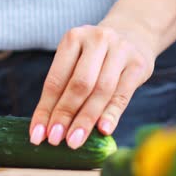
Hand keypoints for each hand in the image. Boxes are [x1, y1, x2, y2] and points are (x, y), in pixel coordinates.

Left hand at [30, 23, 156, 148]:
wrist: (134, 34)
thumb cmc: (95, 56)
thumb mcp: (76, 62)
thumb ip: (64, 89)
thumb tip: (48, 128)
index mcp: (73, 38)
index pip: (55, 80)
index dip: (45, 109)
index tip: (36, 134)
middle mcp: (97, 40)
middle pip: (78, 85)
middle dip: (64, 115)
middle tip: (54, 140)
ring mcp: (121, 50)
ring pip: (101, 91)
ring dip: (85, 119)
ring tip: (74, 141)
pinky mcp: (139, 64)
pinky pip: (122, 94)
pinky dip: (111, 114)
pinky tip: (103, 130)